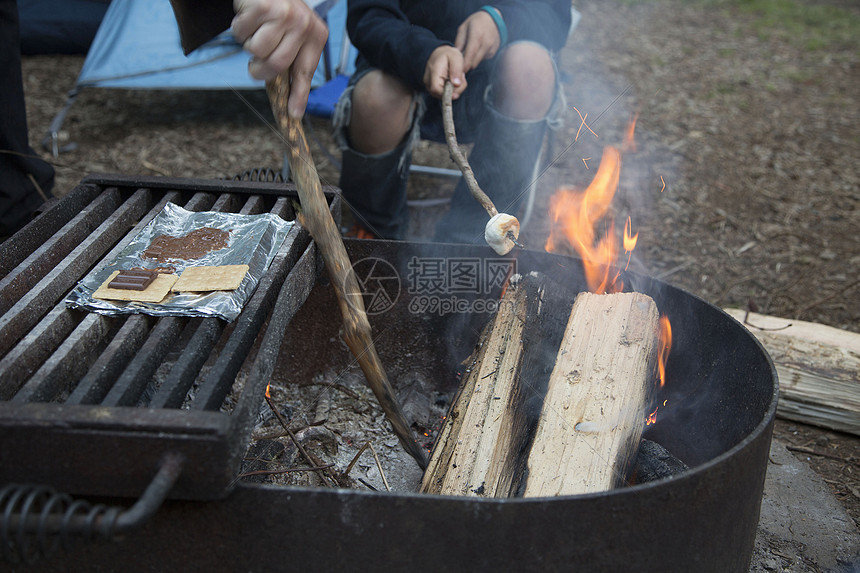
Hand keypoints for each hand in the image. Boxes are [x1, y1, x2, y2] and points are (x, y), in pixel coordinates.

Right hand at [232, 0, 327, 116]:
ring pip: (256, 50)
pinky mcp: (263, 7)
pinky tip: (249, 17)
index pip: (305, 71)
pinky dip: (239, 28)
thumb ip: (292, 60)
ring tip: (256, 30)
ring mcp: (284, 15)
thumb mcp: (295, 33)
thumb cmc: (280, 12)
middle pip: (275, 65)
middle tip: (255, 65)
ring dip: (248, 44)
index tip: (294, 115)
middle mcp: (304, 25)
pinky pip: (241, 33)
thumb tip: (289, 102)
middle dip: (259, 70)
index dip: (298, 95)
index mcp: (316, 35)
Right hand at [423, 46, 466, 98]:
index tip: (456, 94)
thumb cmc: (448, 54)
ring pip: (443, 96)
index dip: (446, 94)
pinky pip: (443, 94)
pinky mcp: (432, 89)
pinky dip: (451, 90)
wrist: (440, 54)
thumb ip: (456, 70)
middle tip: (462, 78)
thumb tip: (456, 84)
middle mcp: (428, 80)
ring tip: (457, 77)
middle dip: (454, 91)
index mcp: (433, 71)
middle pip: (440, 95)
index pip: (435, 89)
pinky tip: (453, 81)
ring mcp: (429, 85)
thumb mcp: (456, 57)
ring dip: (454, 90)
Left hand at [455, 11, 500, 72]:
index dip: (464, 65)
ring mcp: (491, 48)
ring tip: (466, 56)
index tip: (458, 72)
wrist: (493, 20)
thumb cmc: (475, 23)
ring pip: (478, 62)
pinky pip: (482, 59)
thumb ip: (459, 42)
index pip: (470, 54)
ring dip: (471, 62)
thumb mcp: (463, 28)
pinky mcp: (493, 52)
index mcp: (477, 35)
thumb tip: (455, 57)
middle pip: (474, 62)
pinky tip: (476, 51)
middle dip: (466, 66)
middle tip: (458, 68)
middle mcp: (486, 43)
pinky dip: (477, 58)